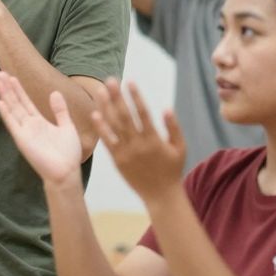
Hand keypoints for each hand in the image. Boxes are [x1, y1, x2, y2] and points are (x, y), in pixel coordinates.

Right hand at [0, 72, 82, 188]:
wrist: (67, 172)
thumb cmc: (68, 153)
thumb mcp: (66, 126)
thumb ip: (60, 110)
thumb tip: (54, 92)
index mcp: (39, 122)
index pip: (25, 101)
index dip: (18, 89)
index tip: (11, 76)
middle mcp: (29, 125)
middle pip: (16, 102)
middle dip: (8, 88)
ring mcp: (25, 132)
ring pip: (13, 109)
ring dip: (5, 96)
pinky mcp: (23, 140)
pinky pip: (13, 124)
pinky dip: (6, 114)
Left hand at [92, 79, 184, 203]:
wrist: (161, 195)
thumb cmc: (172, 169)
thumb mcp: (180, 147)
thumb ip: (174, 127)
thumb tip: (166, 108)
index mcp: (154, 139)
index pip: (143, 113)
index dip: (136, 96)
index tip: (129, 82)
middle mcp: (138, 144)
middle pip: (125, 115)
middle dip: (117, 96)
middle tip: (110, 80)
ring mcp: (126, 152)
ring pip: (114, 126)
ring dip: (105, 107)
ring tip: (99, 90)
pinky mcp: (118, 160)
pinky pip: (107, 142)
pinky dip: (101, 128)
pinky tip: (95, 114)